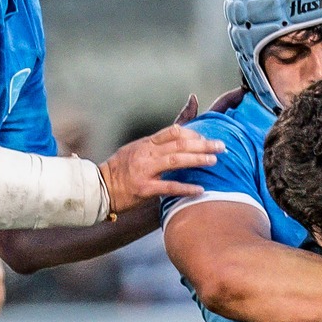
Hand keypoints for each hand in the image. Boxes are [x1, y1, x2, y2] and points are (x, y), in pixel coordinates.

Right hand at [98, 122, 221, 214]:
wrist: (100, 188)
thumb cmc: (120, 170)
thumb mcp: (136, 149)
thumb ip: (156, 142)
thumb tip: (176, 131)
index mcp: (146, 144)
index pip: (173, 132)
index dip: (193, 133)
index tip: (206, 137)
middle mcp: (146, 154)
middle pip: (179, 144)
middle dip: (203, 144)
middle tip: (221, 146)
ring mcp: (145, 171)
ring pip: (176, 161)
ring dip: (197, 159)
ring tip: (214, 160)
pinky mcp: (144, 189)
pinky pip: (168, 187)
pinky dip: (185, 188)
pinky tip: (200, 189)